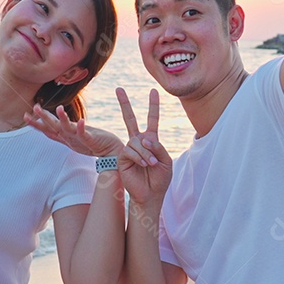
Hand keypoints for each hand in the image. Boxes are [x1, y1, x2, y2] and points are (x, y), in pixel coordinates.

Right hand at [24, 104, 123, 157]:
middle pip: (54, 128)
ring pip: (68, 129)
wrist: (111, 154)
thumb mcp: (75, 137)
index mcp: (66, 137)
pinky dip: (81, 128)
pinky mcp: (91, 141)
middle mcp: (70, 139)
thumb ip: (64, 132)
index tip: (25, 116)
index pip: (48, 130)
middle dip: (44, 119)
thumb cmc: (94, 143)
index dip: (36, 124)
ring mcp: (80, 140)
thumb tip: (52, 125)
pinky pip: (85, 135)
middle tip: (35, 108)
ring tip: (59, 108)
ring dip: (63, 119)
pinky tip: (80, 120)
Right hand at [115, 88, 171, 205]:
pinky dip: (139, 156)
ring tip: (152, 164)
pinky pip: (130, 150)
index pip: (151, 119)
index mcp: (151, 140)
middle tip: (118, 88)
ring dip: (146, 152)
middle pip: (130, 119)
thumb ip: (158, 147)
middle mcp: (138, 141)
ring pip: (136, 141)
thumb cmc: (160, 178)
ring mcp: (129, 149)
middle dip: (124, 103)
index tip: (153, 91)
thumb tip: (144, 138)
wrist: (151, 194)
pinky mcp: (122, 157)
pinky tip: (144, 164)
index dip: (153, 105)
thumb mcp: (166, 160)